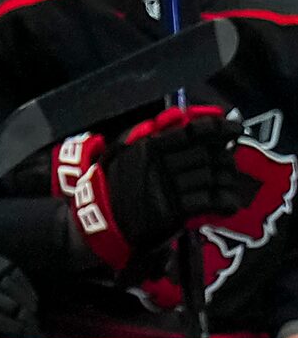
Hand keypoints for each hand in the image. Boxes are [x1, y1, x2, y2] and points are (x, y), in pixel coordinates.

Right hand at [56, 104, 257, 271]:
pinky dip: (224, 203)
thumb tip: (181, 116)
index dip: (221, 128)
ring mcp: (167, 188)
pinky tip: (228, 205)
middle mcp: (160, 165)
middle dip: (225, 159)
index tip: (236, 129)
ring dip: (227, 181)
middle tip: (229, 163)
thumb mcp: (125, 151)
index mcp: (150, 147)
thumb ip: (153, 133)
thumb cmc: (116, 185)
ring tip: (229, 184)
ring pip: (212, 178)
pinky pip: (208, 202)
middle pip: (208, 155)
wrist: (100, 222)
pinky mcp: (173, 212)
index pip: (195, 131)